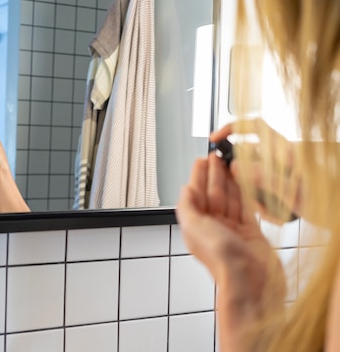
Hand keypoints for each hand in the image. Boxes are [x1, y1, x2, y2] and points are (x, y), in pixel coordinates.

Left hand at [176, 155, 284, 350]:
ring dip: (229, 181)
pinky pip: (246, 208)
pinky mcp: (251, 233)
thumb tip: (185, 189)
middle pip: (213, 195)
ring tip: (230, 163)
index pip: (196, 196)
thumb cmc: (221, 259)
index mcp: (196, 227)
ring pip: (230, 199)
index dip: (198, 177)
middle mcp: (213, 228)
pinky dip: (245, 194)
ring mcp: (233, 230)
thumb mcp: (193, 228)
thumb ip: (187, 207)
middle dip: (214, 175)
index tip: (202, 160)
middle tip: (217, 156)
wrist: (249, 281)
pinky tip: (244, 182)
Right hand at [211, 119, 301, 222]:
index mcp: (286, 151)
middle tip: (237, 189)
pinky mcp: (288, 185)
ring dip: (253, 193)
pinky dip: (265, 202)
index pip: (254, 126)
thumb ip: (265, 178)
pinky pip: (267, 189)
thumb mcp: (295, 192)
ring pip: (255, 175)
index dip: (233, 127)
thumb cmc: (333, 202)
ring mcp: (285, 171)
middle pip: (249, 155)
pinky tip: (275, 215)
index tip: (216, 138)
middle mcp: (284, 157)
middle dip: (239, 173)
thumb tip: (237, 166)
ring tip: (266, 210)